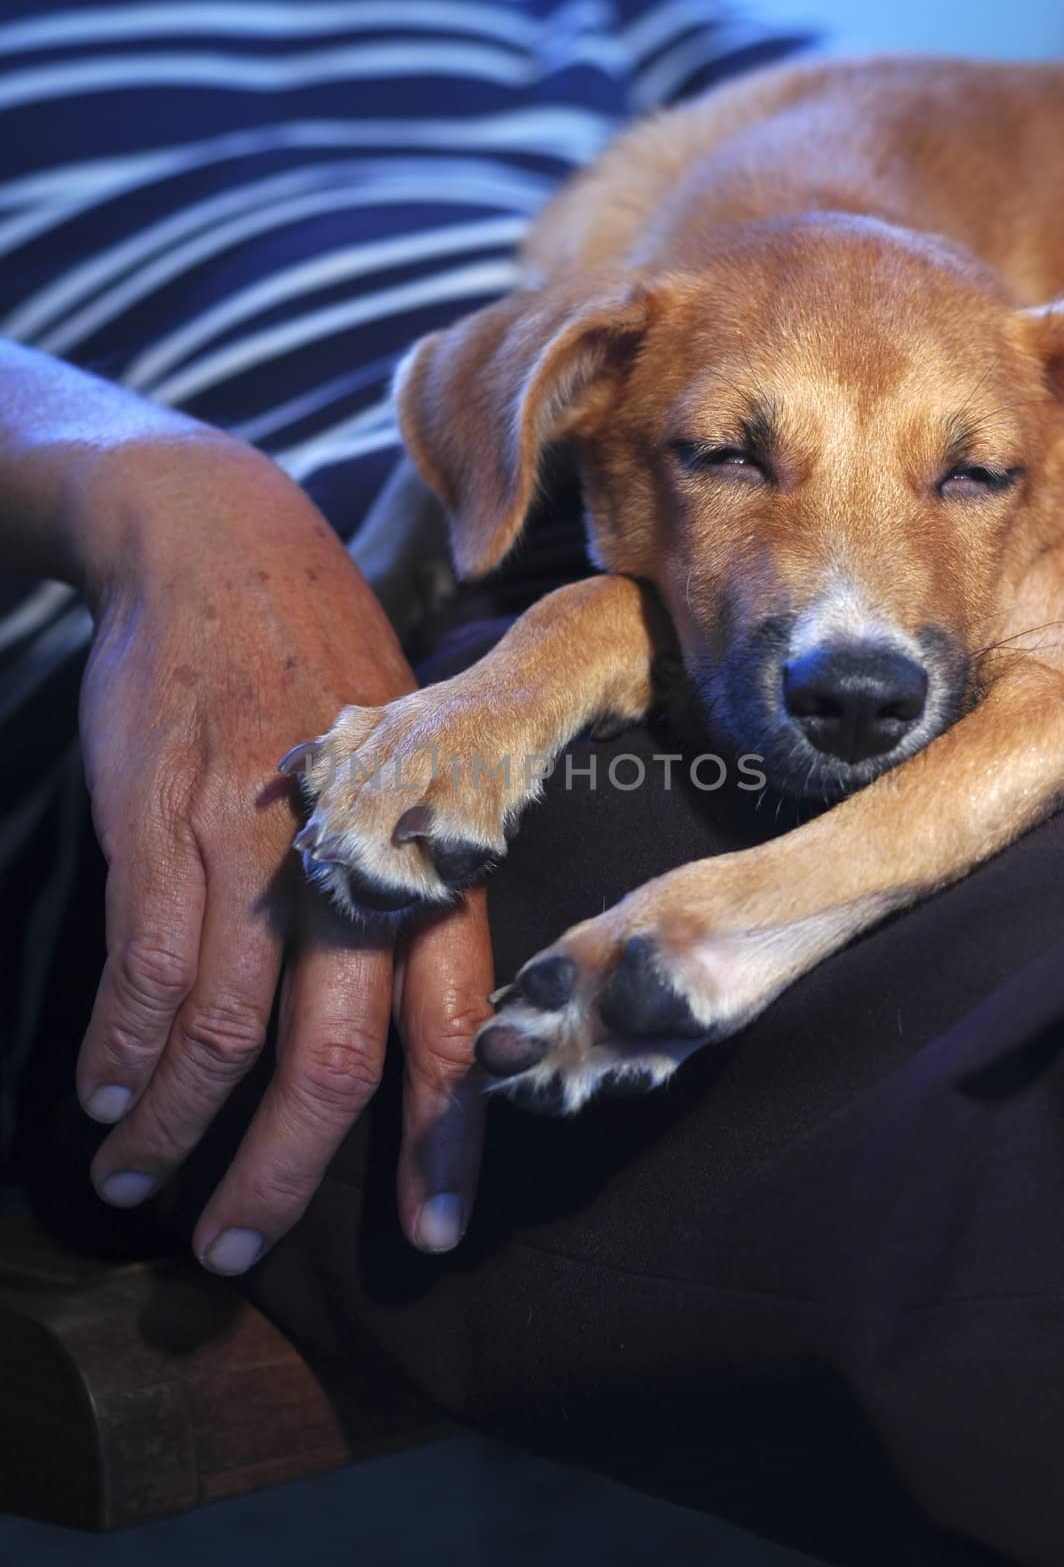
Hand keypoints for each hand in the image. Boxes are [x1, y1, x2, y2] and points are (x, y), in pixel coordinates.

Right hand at [72, 431, 491, 1269]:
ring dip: (172, 1130)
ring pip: (218, 1037)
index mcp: (428, 863)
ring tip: (137, 1183)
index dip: (441, 1140)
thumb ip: (405, 884)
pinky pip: (141, 972)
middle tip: (235, 1250)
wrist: (221, 545)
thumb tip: (397, 1010)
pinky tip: (101, 1095)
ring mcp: (252, 850)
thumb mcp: (401, 768)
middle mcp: (351, 870)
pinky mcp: (163, 826)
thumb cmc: (321, 670)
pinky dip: (117, 1051)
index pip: (451, 1027)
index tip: (431, 1234)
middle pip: (328, 1063)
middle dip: (281, 1176)